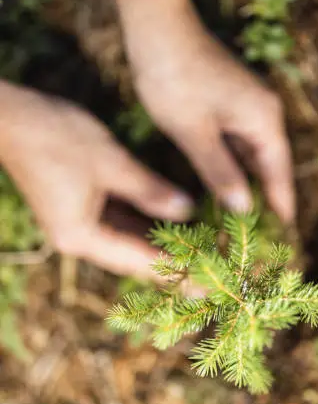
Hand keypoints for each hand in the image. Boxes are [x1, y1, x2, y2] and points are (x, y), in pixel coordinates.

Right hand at [0, 83, 192, 277]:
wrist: (8, 117)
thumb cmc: (56, 136)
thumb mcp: (110, 162)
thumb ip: (150, 190)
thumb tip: (187, 210)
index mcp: (82, 236)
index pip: (139, 262)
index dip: (177, 272)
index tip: (209, 286)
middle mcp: (80, 239)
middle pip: (134, 258)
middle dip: (172, 264)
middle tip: (212, 277)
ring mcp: (78, 224)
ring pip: (128, 241)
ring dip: (160, 246)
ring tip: (200, 253)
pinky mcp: (79, 208)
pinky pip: (119, 223)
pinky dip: (145, 224)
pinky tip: (171, 225)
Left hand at [136, 23, 294, 220]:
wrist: (158, 28)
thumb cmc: (174, 80)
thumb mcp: (195, 133)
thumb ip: (220, 172)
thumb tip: (243, 206)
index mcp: (263, 118)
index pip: (279, 170)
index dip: (281, 200)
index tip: (286, 228)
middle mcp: (262, 110)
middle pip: (269, 161)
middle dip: (264, 193)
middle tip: (260, 230)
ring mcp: (246, 102)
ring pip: (251, 151)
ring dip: (246, 179)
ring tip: (241, 213)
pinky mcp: (228, 98)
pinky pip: (236, 139)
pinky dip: (231, 162)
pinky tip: (222, 181)